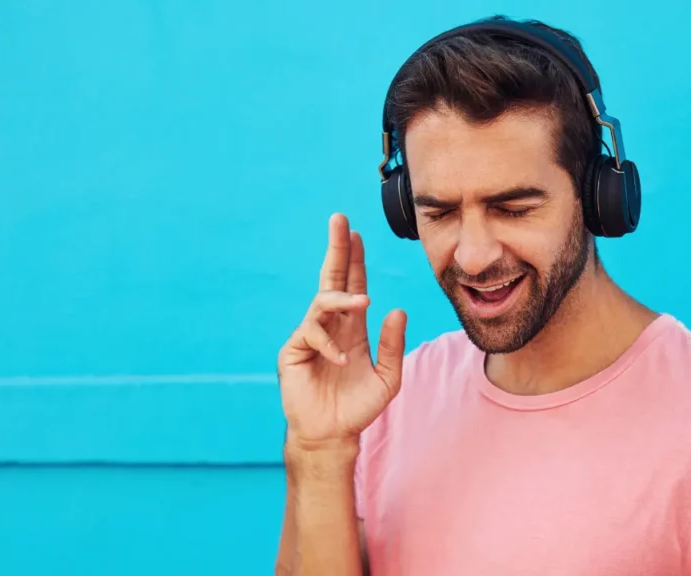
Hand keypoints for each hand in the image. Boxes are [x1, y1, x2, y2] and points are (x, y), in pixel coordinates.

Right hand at [278, 213, 406, 450]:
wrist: (334, 435)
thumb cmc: (358, 407)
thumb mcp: (387, 377)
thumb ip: (393, 346)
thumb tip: (396, 310)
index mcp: (352, 327)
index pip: (353, 285)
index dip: (354, 260)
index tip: (357, 233)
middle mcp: (330, 325)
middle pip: (331, 279)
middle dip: (336, 250)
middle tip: (340, 221)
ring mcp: (310, 337)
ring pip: (321, 303)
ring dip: (342, 299)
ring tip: (362, 303)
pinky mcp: (293, 352)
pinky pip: (310, 335)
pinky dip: (327, 343)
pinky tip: (341, 359)